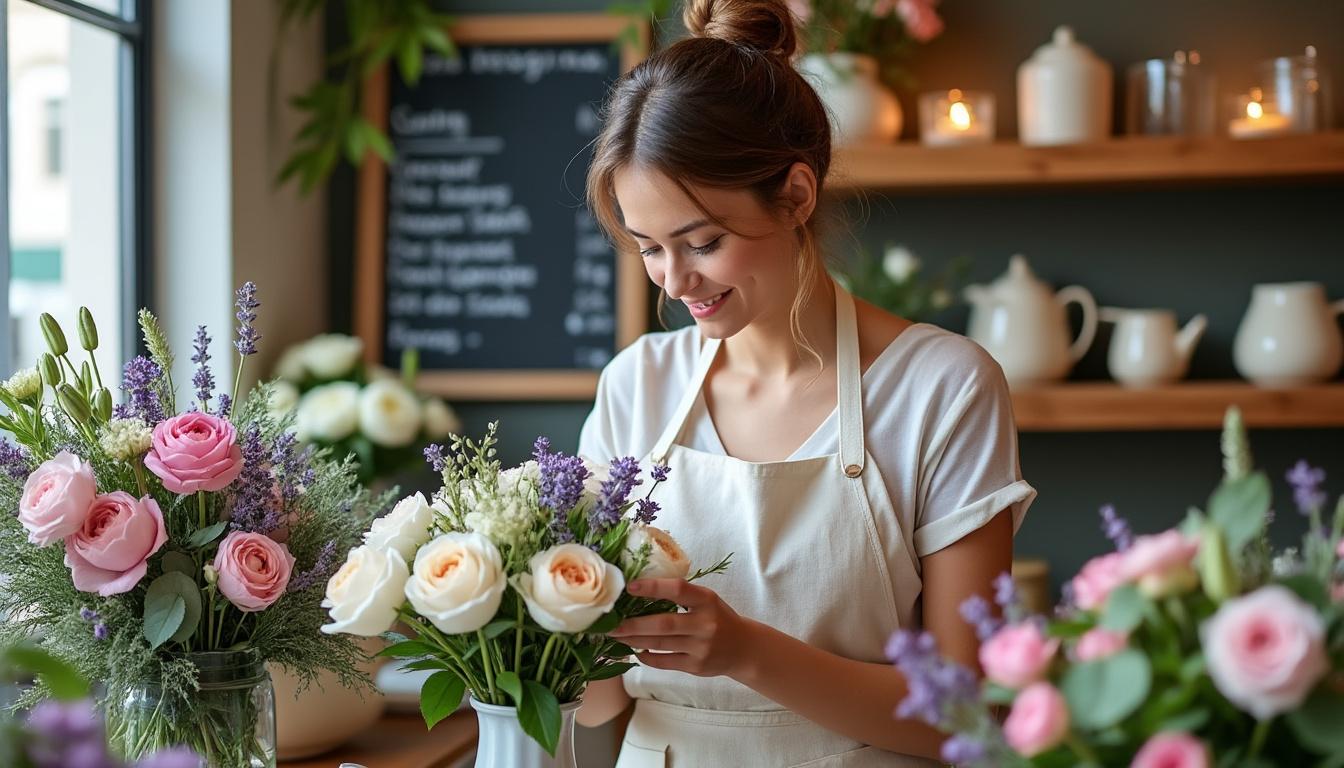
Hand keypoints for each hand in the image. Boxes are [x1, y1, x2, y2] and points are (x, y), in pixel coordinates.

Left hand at [609, 578, 757, 677]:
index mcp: (707, 600)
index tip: (630, 587)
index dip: (653, 587)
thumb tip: (639, 591)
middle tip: (610, 624)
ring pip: (660, 644)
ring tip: (616, 636)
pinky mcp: (696, 666)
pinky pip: (665, 662)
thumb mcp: (707, 600)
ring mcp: (701, 647)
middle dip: (633, 624)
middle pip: (663, 624)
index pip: (678, 590)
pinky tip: (636, 650)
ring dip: (634, 640)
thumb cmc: (718, 618)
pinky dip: (647, 657)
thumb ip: (681, 596)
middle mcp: (705, 623)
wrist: (744, 649)